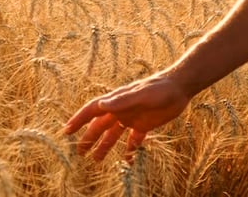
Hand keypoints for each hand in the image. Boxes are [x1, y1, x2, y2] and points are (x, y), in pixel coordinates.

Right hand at [63, 73, 190, 160]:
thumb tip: (101, 105)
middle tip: (78, 152)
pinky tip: (127, 160)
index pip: (92, 110)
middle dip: (88, 138)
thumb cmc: (160, 88)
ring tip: (95, 160)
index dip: (78, 120)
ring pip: (113, 134)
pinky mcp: (144, 125)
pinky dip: (129, 150)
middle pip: (99, 126)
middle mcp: (121, 110)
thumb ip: (122, 100)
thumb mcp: (142, 94)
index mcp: (117, 102)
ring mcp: (132, 118)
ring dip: (104, 146)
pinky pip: (133, 140)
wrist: (179, 87)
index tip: (67, 131)